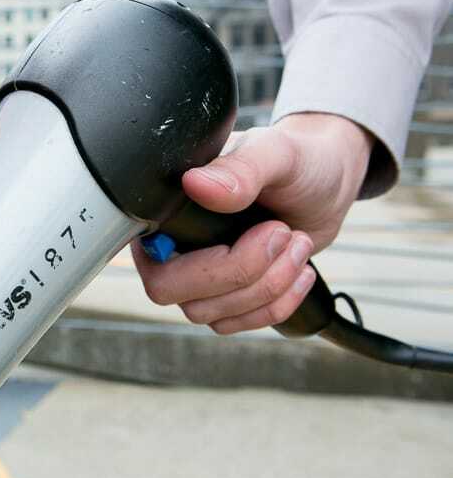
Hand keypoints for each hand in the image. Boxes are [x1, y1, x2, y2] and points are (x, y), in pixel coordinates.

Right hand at [131, 113, 373, 334]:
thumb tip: (196, 185)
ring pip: (209, 313)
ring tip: (298, 243)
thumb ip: (238, 170)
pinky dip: (277, 303)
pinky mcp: (224, 298)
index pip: (151, 255)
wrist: (326, 184)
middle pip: (172, 291)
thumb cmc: (297, 161)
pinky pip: (238, 323)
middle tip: (282, 233)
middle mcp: (168, 246)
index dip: (201, 258)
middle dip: (241, 273)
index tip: (259, 228)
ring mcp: (194, 277)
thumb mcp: (275, 155)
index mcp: (164, 209)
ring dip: (266, 286)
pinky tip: (299, 270)